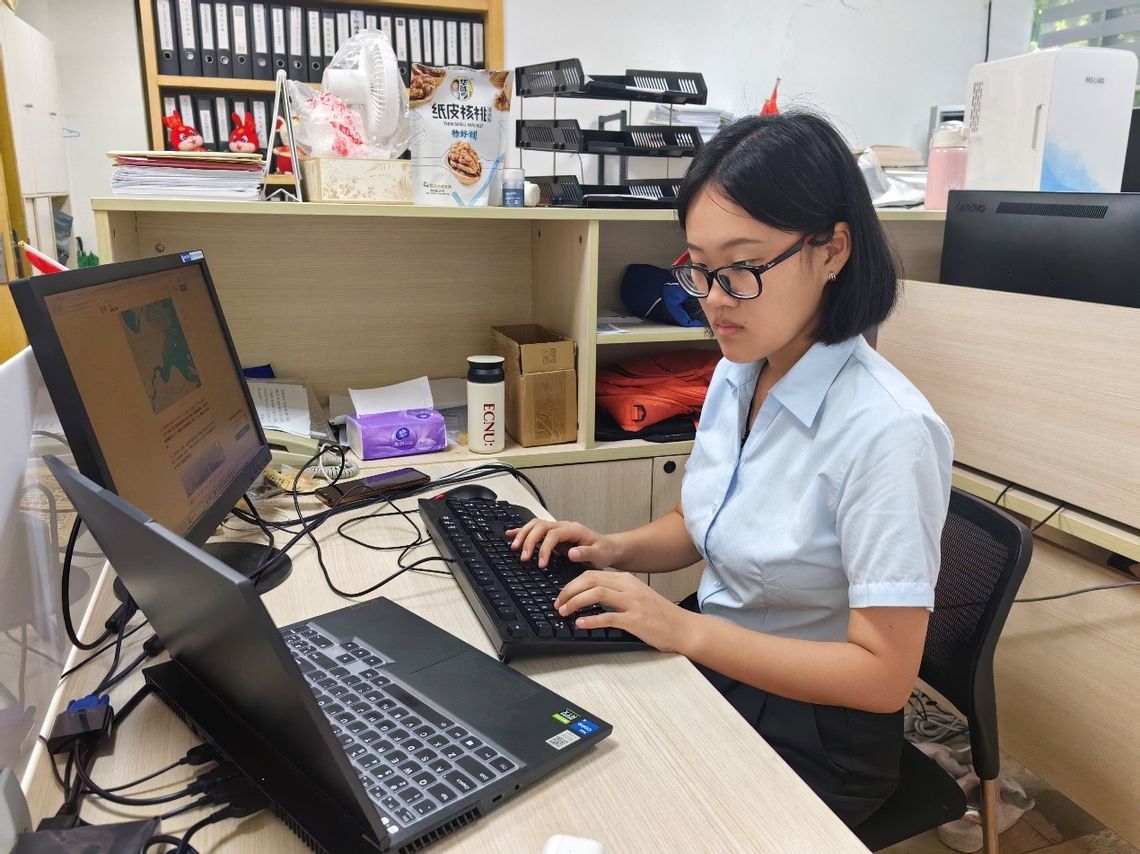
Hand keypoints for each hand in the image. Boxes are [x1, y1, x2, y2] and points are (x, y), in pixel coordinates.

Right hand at [505, 519, 619, 569]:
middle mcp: (563, 526)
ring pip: (535, 526)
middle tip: (524, 558)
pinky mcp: (553, 534)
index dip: (545, 548)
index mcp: (574, 530)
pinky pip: (535, 529)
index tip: (541, 563)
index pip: (553, 534)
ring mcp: (557, 529)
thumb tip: (572, 552)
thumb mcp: (599, 554)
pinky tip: (510, 534)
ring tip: (514, 548)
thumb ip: (586, 553)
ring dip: (523, 535)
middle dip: (529, 541)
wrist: (607, 547)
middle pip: (541, 527)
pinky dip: (522, 531)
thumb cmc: (603, 551)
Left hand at [554, 571, 695, 653]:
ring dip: (575, 602)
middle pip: (590, 580)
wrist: (683, 627)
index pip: (592, 574)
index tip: (562, 595)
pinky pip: (607, 617)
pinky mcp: (635, 620)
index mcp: (627, 579)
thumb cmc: (659, 614)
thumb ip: (617, 591)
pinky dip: (590, 619)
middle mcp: (628, 587)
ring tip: (564, 612)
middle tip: (558, 603)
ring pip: (596, 594)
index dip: (572, 584)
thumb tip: (592, 595)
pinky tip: (580, 623)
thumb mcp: (637, 595)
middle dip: (569, 591)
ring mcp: (632, 603)